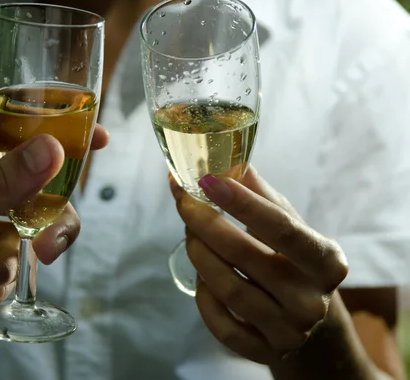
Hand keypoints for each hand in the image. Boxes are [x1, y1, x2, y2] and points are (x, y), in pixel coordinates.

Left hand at [0, 108, 108, 359]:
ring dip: (0, 265)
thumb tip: (52, 149)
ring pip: (19, 234)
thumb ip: (0, 185)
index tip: (92, 134)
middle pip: (29, 187)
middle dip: (41, 222)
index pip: (7, 126)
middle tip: (47, 244)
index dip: (51, 127)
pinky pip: (4, 265)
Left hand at [169, 166, 348, 364]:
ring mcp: (290, 331)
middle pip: (244, 256)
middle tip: (185, 202)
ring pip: (226, 288)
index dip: (241, 203)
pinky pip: (220, 324)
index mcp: (326, 261)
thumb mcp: (289, 225)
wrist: (307, 318)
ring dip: (198, 254)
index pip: (280, 228)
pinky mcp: (266, 351)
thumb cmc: (293, 261)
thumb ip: (260, 195)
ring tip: (191, 235)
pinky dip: (203, 297)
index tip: (207, 179)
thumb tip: (225, 160)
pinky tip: (201, 278)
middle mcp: (313, 300)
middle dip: (204, 223)